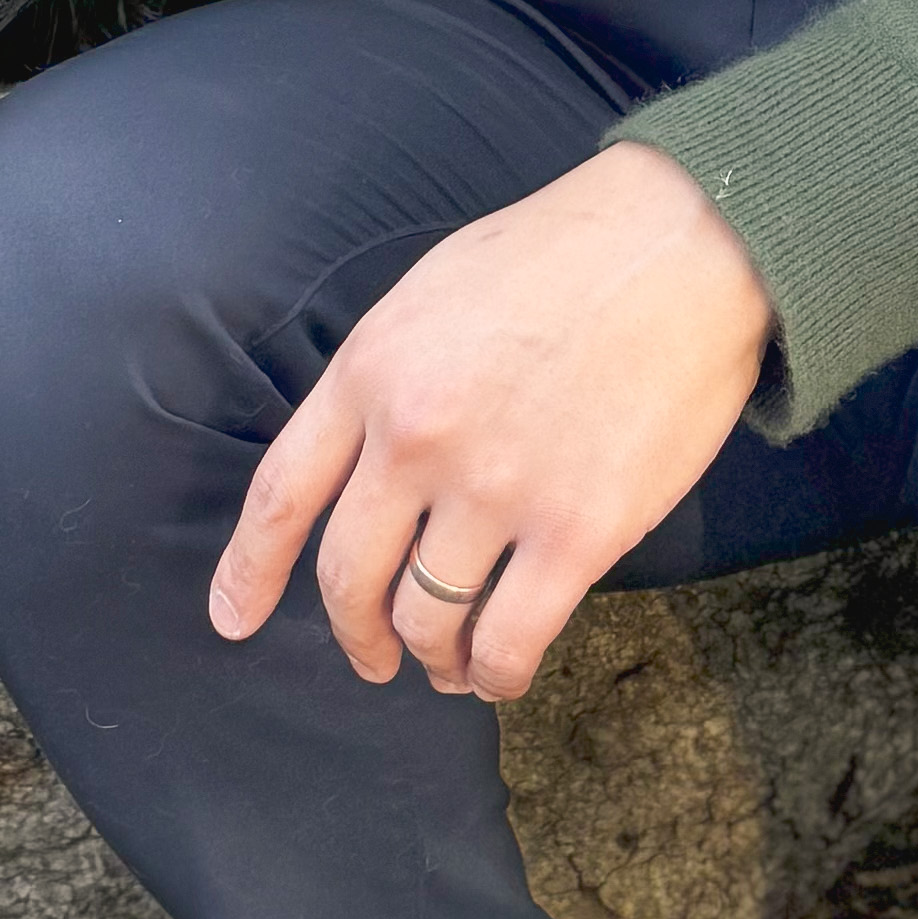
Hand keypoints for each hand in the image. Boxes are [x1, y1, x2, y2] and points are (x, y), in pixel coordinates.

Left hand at [211, 142, 773, 705]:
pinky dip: (496, 674)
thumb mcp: (433, 293)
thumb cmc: (565, 256)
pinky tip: (499, 674)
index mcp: (371, 371)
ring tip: (447, 668)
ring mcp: (494, 489)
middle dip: (355, 634)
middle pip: (348, 576)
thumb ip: (387, 378)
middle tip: (373, 657)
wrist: (684, 244)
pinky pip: (510, 640)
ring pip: (427, 619)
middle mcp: (415, 438)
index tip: (232, 620)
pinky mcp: (577, 531)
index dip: (248, 572)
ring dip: (432, 659)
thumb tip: (367, 461)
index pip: (282, 495)